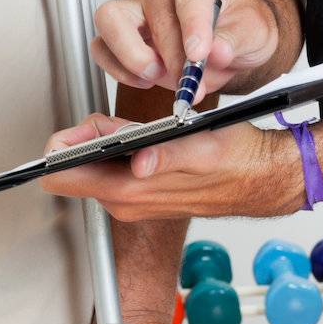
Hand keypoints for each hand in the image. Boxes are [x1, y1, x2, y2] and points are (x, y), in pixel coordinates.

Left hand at [45, 114, 305, 221]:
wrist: (261, 178)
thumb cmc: (236, 161)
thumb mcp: (202, 147)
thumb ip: (166, 155)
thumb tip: (139, 164)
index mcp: (131, 190)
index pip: (62, 177)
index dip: (62, 149)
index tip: (76, 131)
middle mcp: (124, 201)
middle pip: (72, 169)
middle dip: (82, 140)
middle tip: (111, 122)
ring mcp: (131, 200)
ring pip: (92, 167)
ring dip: (102, 143)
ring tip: (131, 128)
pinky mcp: (141, 194)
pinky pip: (112, 170)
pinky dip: (118, 151)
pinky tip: (142, 139)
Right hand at [93, 0, 280, 102]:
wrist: (229, 39)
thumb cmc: (238, 25)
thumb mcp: (255, 33)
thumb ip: (236, 40)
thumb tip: (217, 51)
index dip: (193, 25)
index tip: (199, 54)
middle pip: (155, 15)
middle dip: (173, 58)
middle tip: (191, 85)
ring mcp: (133, 5)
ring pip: (111, 21)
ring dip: (132, 56)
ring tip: (157, 76)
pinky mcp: (118, 32)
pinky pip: (101, 47)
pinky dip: (118, 69)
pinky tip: (145, 81)